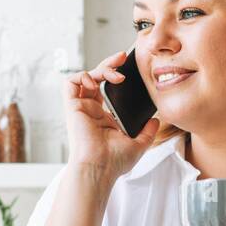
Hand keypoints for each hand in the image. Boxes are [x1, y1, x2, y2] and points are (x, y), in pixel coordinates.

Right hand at [62, 48, 160, 180]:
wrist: (100, 168)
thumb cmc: (114, 162)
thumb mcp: (138, 145)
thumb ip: (147, 132)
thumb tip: (156, 120)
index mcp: (103, 118)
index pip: (107, 89)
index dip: (115, 76)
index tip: (129, 69)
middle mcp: (91, 111)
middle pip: (97, 78)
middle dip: (109, 64)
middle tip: (122, 57)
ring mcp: (81, 108)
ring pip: (85, 77)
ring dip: (100, 69)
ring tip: (116, 75)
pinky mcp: (72, 107)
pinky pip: (70, 83)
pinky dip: (81, 75)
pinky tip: (94, 81)